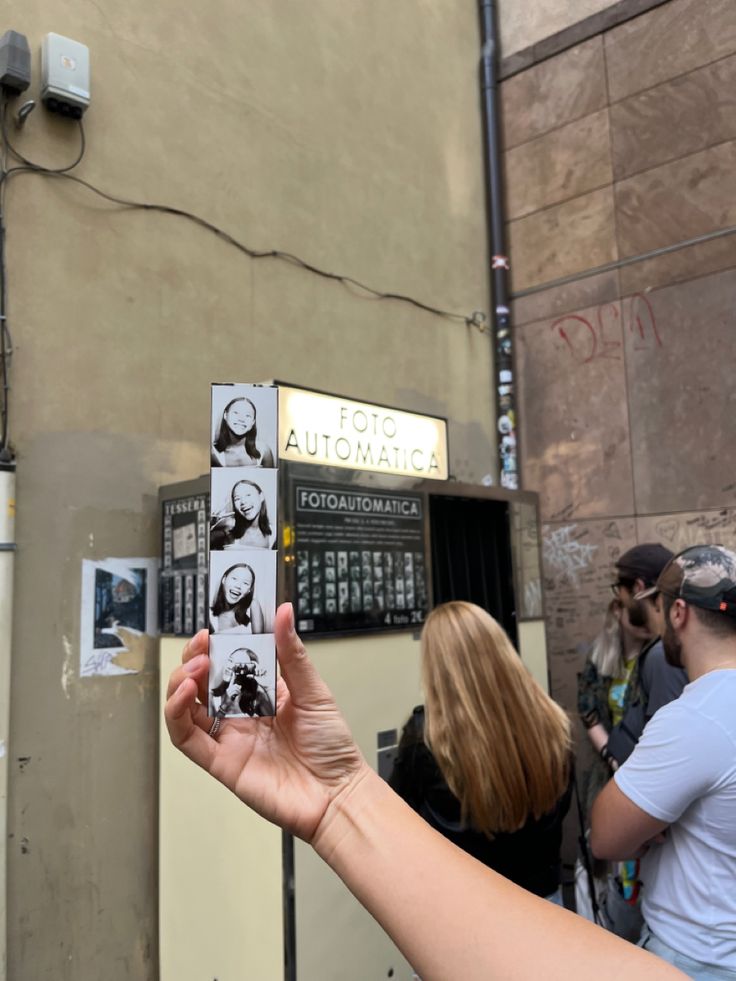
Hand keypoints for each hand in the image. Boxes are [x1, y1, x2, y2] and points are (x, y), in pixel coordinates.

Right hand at [164, 603, 366, 841]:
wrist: (337, 794)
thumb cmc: (331, 746)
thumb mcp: (313, 690)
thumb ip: (291, 653)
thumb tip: (282, 611)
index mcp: (260, 693)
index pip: (228, 662)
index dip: (216, 644)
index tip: (215, 625)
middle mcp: (239, 714)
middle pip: (201, 682)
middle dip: (194, 658)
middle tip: (202, 644)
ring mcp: (227, 738)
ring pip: (185, 707)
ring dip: (180, 683)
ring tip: (195, 667)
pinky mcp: (220, 762)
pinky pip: (186, 739)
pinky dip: (176, 715)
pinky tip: (184, 694)